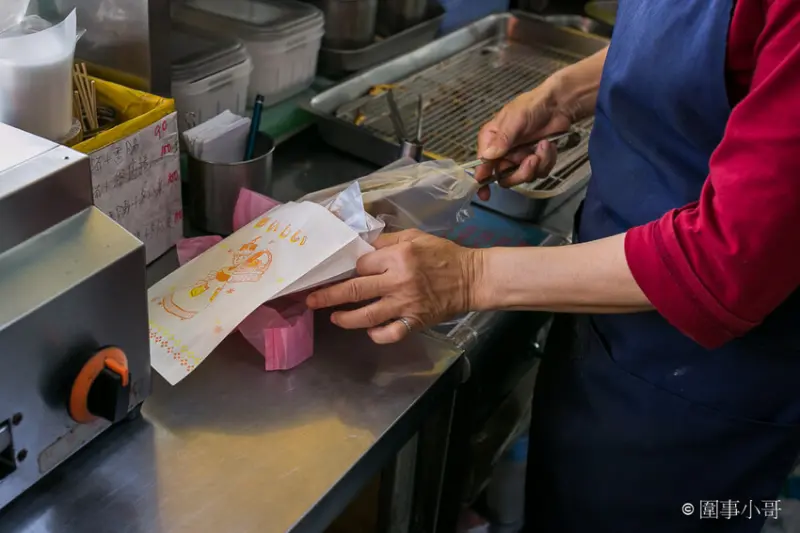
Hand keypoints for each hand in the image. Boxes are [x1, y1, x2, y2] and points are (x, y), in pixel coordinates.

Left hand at [306, 230, 482, 343]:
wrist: (471, 278)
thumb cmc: (442, 254)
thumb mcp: (414, 237)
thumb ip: (386, 240)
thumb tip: (359, 246)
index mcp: (397, 256)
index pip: (361, 264)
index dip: (349, 268)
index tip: (341, 272)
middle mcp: (398, 281)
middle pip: (354, 290)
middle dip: (328, 295)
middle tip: (311, 300)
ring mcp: (406, 304)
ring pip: (367, 316)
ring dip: (346, 318)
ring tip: (334, 317)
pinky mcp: (415, 321)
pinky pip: (391, 333)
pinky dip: (377, 335)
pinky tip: (369, 331)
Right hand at [475, 82, 572, 200]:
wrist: (559, 105)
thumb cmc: (532, 106)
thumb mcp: (515, 119)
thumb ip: (502, 139)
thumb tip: (487, 156)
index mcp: (491, 140)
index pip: (482, 164)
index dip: (482, 179)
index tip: (485, 192)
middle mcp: (503, 152)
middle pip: (504, 177)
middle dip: (520, 172)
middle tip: (531, 160)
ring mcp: (519, 158)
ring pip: (523, 177)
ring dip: (536, 165)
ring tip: (543, 147)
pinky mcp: (535, 160)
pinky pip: (539, 172)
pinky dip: (546, 160)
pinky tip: (548, 146)